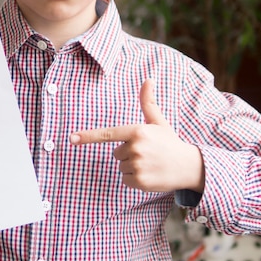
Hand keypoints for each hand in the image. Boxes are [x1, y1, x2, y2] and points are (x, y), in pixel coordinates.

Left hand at [70, 79, 204, 192]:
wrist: (189, 166)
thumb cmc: (170, 142)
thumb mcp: (158, 121)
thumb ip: (148, 102)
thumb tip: (148, 79)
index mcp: (137, 131)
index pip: (108, 134)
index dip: (88, 136)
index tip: (72, 138)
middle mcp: (135, 148)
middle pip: (116, 153)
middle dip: (128, 154)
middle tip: (148, 153)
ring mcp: (138, 165)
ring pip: (121, 166)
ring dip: (132, 167)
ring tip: (150, 163)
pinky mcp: (140, 181)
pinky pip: (126, 179)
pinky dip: (135, 179)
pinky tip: (149, 174)